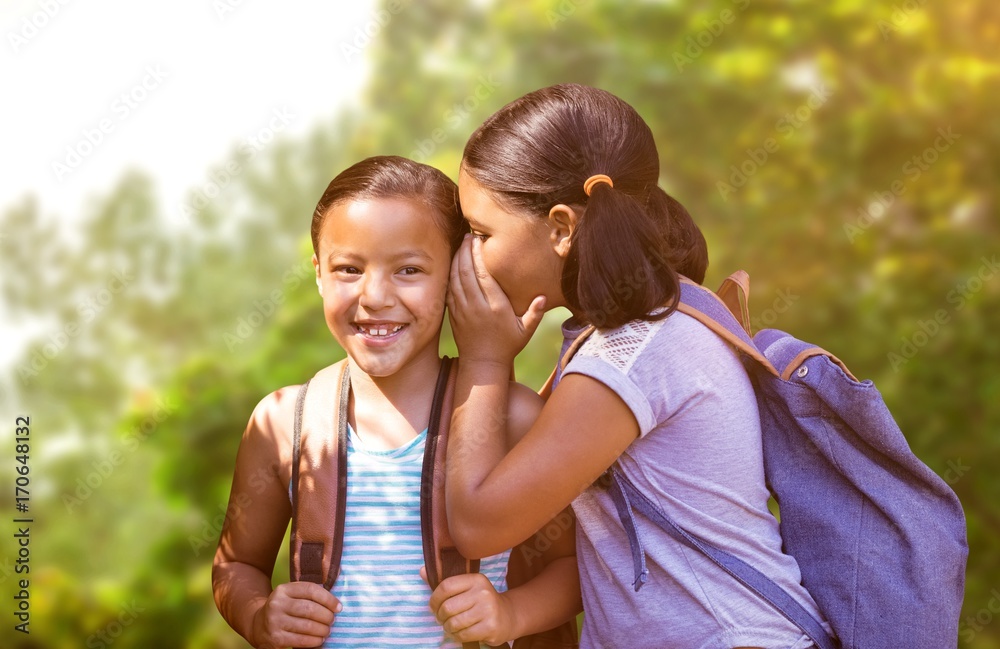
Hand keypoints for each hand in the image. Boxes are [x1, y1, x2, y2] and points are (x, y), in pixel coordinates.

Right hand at [251, 581, 341, 648]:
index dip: (328, 599)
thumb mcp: (292, 596)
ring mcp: (274, 621)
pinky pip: (301, 640)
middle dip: (326, 616)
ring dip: (322, 630)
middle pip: (310, 609)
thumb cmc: (284, 609)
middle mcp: (277, 604)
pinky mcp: (275, 638)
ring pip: (307, 626)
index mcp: (283, 590)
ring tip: (327, 631)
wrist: (258, 625)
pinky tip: (319, 639)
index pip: (311, 590)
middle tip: (332, 620)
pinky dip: (314, 641)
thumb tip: (338, 592)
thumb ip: (310, 593)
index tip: (338, 607)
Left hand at [424, 567, 515, 645]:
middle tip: (442, 619)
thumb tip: (421, 571)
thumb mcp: (467, 587)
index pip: (446, 586)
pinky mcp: (490, 627)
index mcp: (476, 579)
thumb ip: (445, 582)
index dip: (434, 599)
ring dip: (448, 628)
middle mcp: (483, 592)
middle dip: (440, 616)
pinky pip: (463, 634)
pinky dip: (457, 636)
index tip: (433, 606)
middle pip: (448, 607)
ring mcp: (488, 610)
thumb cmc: (480, 601)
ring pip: (454, 623)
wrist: (507, 616)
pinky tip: (460, 633)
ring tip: (451, 626)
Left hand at [448, 235, 545, 367]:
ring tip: (461, 245)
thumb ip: (535, 313)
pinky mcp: (453, 314)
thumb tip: (543, 296)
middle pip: (466, 271)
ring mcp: (462, 310)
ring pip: (455, 278)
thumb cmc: (507, 346)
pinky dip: (450, 274)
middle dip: (466, 251)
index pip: (483, 274)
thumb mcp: (525, 331)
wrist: (482, 364)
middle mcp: (476, 306)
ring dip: (456, 260)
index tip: (478, 240)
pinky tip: (453, 264)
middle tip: (468, 236)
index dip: (478, 255)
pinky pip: (449, 289)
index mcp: (495, 306)